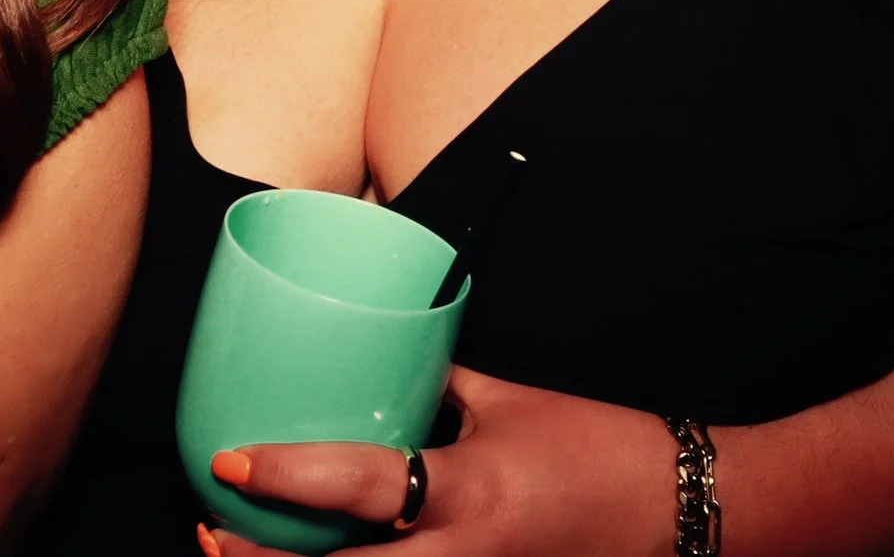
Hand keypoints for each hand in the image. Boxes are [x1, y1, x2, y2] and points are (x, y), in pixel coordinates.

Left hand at [196, 366, 678, 555]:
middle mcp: (465, 556)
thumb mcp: (508, 404)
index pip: (362, 486)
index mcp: (470, 492)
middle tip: (212, 531)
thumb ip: (438, 383)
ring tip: (240, 556)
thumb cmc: (599, 449)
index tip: (228, 462)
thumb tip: (377, 355)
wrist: (681, 514)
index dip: (288, 477)